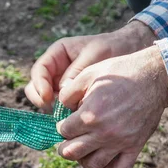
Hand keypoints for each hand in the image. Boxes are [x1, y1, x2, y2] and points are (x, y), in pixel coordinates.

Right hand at [25, 21, 156, 111]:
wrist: (131, 52)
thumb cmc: (113, 48)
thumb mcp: (95, 54)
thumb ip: (77, 72)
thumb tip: (61, 95)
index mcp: (58, 54)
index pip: (39, 71)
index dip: (39, 85)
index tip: (48, 97)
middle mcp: (56, 71)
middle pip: (36, 88)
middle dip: (42, 100)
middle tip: (54, 111)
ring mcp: (62, 85)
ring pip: (47, 101)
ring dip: (52, 110)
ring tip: (67, 116)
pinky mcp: (73, 98)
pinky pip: (62, 108)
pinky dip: (65, 115)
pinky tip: (76, 120)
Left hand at [56, 46, 167, 167]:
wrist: (154, 76)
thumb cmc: (120, 73)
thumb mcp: (88, 74)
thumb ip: (69, 93)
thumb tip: (62, 108)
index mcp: (90, 115)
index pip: (63, 132)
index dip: (60, 127)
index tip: (65, 123)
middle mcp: (104, 132)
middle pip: (72, 153)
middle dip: (64, 148)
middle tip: (67, 142)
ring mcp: (120, 142)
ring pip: (93, 164)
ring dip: (83, 159)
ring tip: (84, 150)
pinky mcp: (135, 146)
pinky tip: (105, 160)